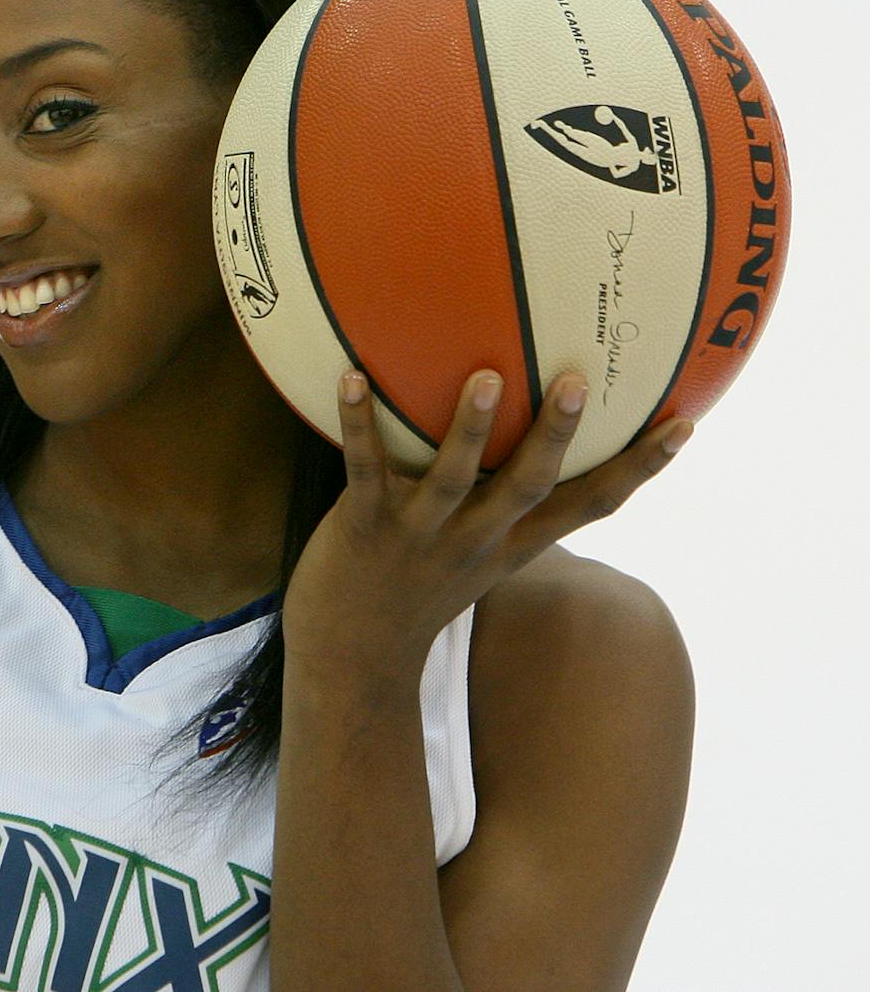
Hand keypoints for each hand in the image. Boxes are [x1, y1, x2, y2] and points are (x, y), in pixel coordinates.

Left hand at [280, 369, 692, 690]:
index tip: (684, 424)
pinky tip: (350, 378)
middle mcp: (476, 538)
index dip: (639, 468)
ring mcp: (421, 533)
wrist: (356, 657)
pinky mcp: (365, 524)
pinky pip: (364, 467)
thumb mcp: (483, 558)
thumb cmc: (421, 591)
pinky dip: (358, 423)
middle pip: (528, 485)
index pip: (590, 505)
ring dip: (469, 428)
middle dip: (556, 436)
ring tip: (485, 377)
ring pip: (453, 478)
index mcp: (513, 543)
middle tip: (578, 382)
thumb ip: (509, 510)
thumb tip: (535, 445)